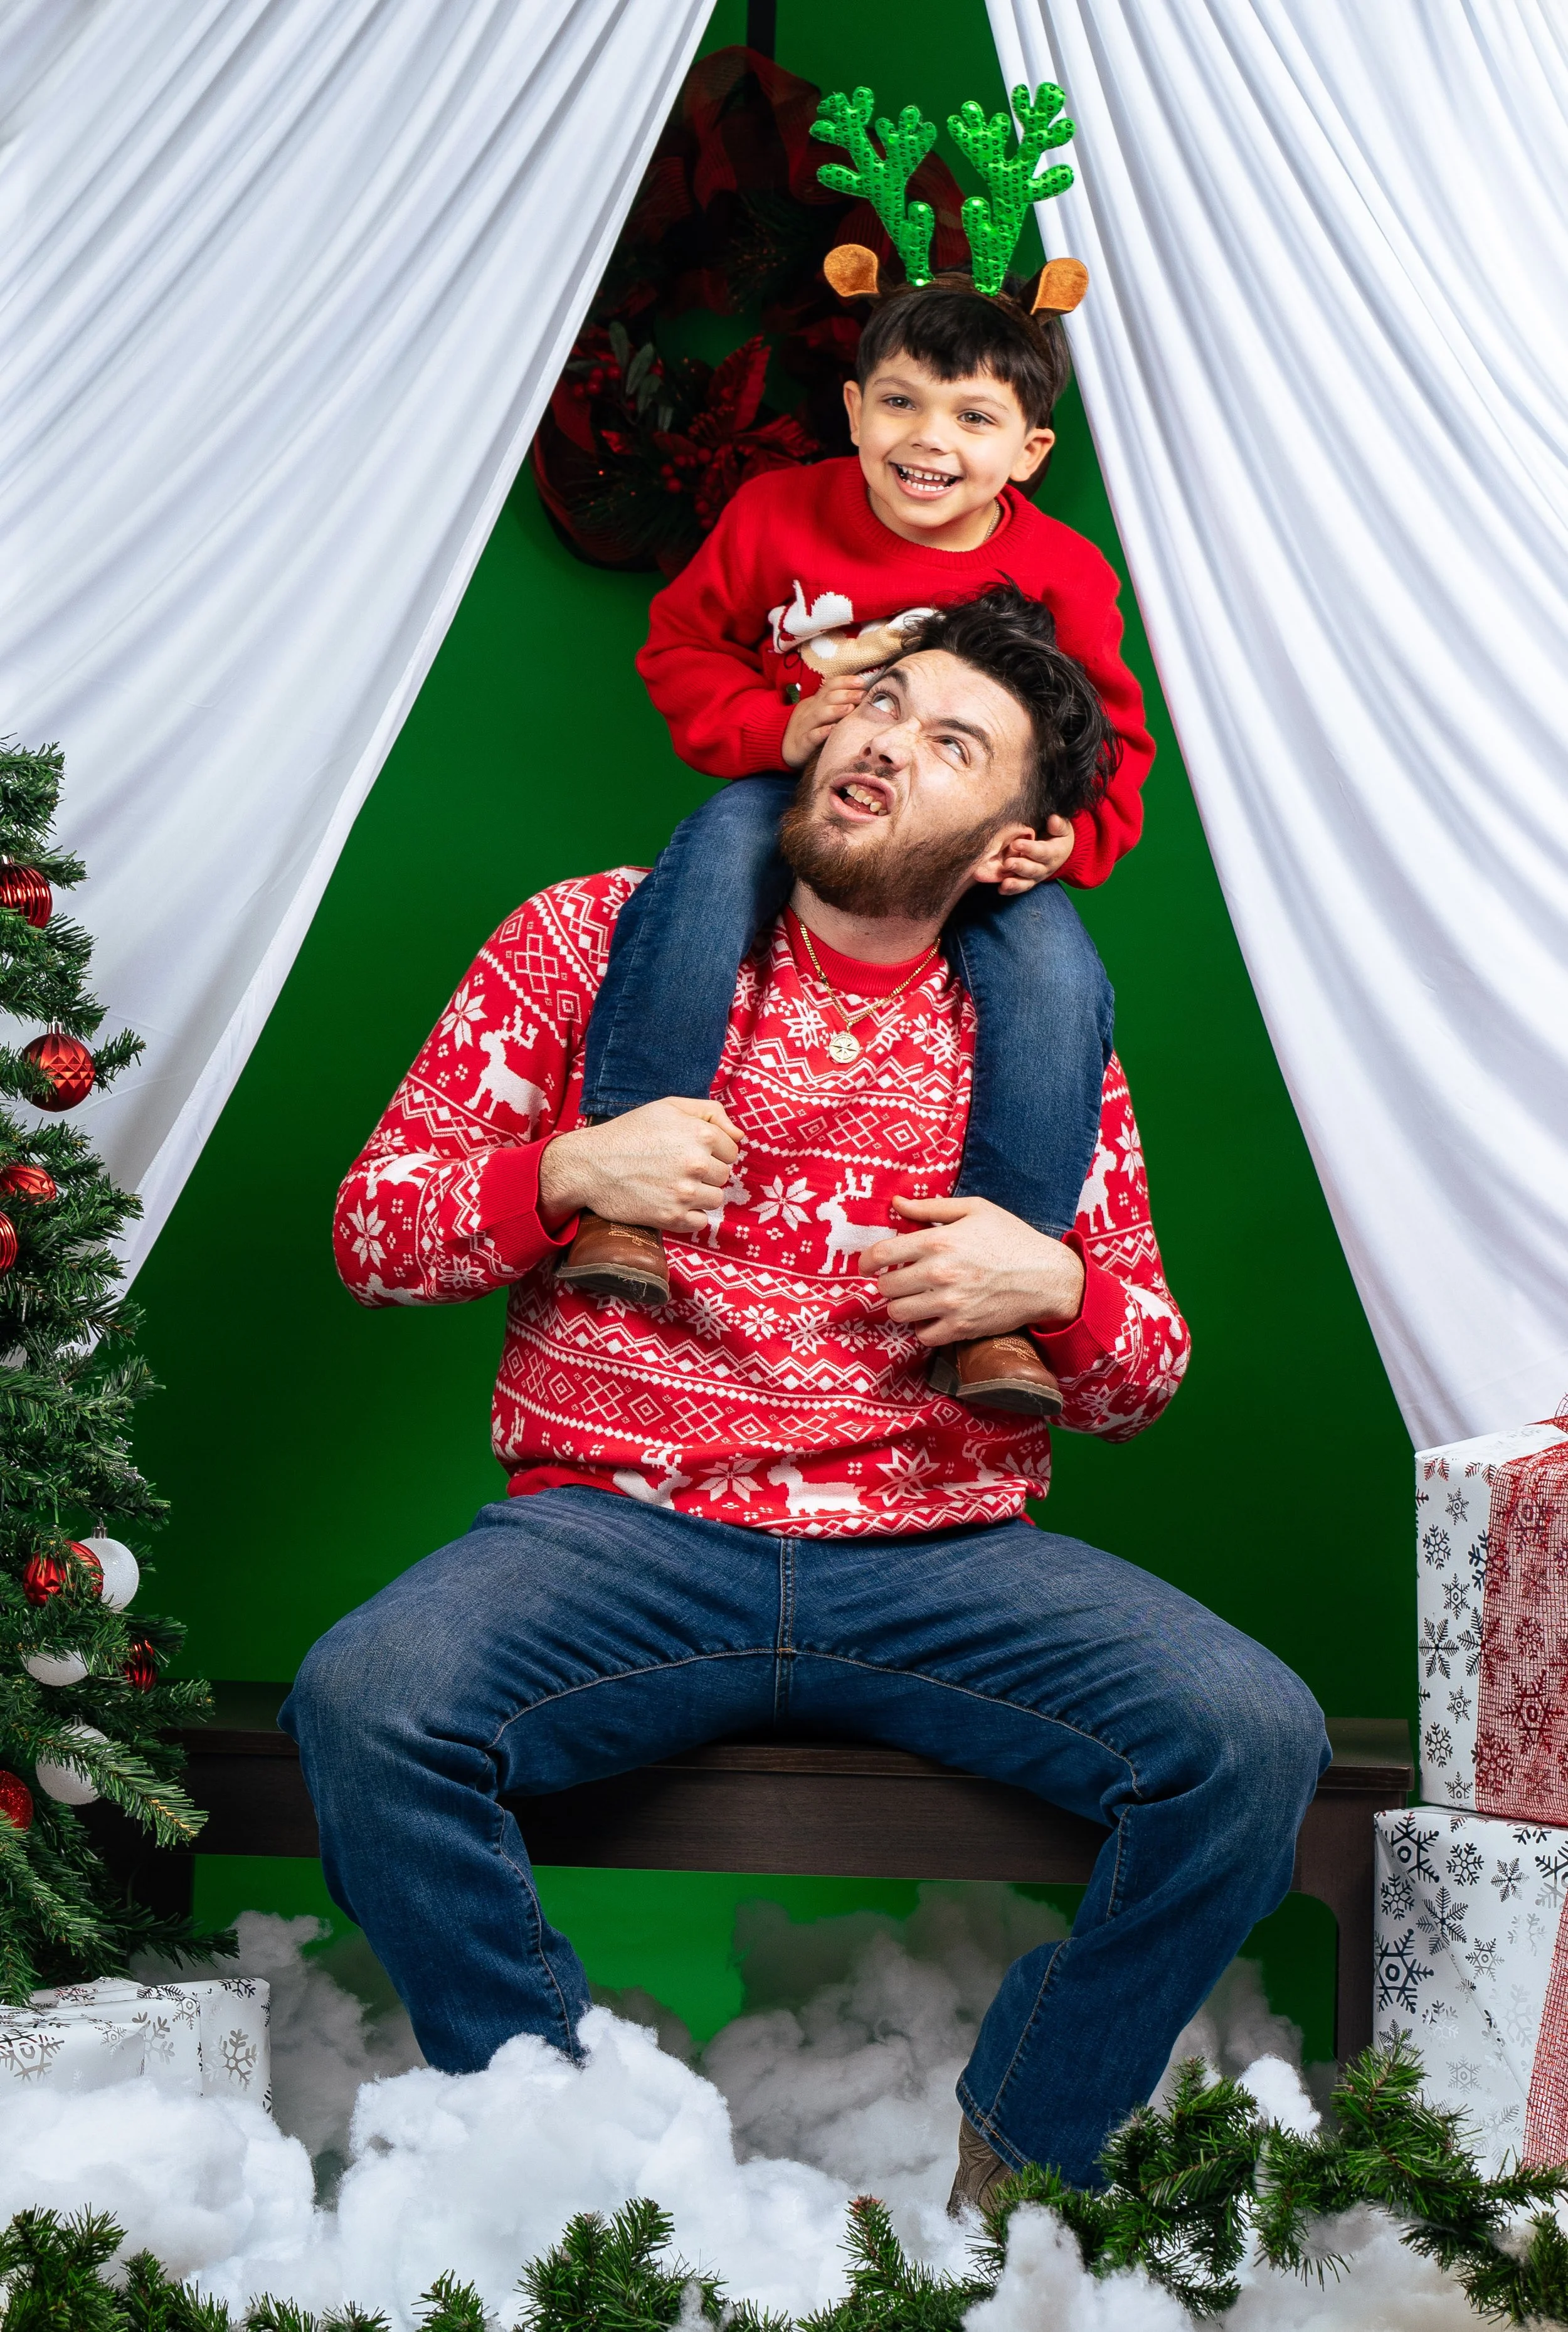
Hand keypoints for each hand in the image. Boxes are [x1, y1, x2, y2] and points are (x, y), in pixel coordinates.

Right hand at [539, 1098, 743, 1235]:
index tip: (687, 1151)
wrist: (590, 1164)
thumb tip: (740, 1136)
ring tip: (671, 1184)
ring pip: (716, 1199)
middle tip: (675, 1167)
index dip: (711, 1151)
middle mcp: (697, 1163)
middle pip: (724, 1175)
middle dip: (705, 1173)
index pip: (731, 1150)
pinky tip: (669, 1202)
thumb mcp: (669, 1107)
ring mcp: (685, 1193)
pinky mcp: (673, 1217)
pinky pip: (701, 1222)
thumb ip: (711, 1113)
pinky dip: (689, 1215)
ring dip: (699, 1195)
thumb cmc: (629, 1132)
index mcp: (701, 1133)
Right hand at [781, 675, 868, 767]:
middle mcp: (811, 711)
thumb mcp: (820, 711)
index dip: (845, 681)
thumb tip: (862, 694)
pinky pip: (811, 737)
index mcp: (816, 701)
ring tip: (850, 708)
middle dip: (846, 695)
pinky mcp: (802, 744)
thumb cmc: (810, 728)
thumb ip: (836, 703)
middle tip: (862, 695)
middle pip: (827, 698)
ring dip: (835, 710)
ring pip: (819, 715)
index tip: (861, 682)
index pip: (830, 686)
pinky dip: (821, 732)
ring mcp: (805, 726)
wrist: (784, 746)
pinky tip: (832, 729)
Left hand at [861, 1194, 1084, 1345]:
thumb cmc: (1011, 1238)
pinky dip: (922, 1328)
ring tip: (913, 1298)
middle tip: (899, 1280)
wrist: (1047, 1276)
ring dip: (901, 1306)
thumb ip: (930, 1207)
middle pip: (886, 1287)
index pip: (881, 1255)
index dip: (865, 1262)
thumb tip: (896, 1203)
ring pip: (899, 1313)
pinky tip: (931, 1316)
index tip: (866, 1266)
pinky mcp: (962, 1328)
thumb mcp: (974, 1209)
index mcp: (938, 1241)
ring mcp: (950, 1304)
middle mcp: (939, 1274)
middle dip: (887, 1283)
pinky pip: (923, 1336)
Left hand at [996, 815, 1074, 895]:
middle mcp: (1045, 868)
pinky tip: (1001, 890)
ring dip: (1015, 884)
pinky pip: (1020, 887)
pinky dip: (1010, 890)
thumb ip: (1058, 825)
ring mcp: (1035, 877)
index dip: (1029, 849)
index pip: (1042, 852)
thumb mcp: (1063, 829)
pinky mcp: (1028, 882)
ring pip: (1026, 882)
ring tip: (1005, 884)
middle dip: (1020, 867)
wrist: (1062, 852)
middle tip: (1008, 863)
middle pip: (1033, 870)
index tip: (1016, 843)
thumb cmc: (1058, 835)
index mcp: (1053, 853)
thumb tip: (1053, 819)